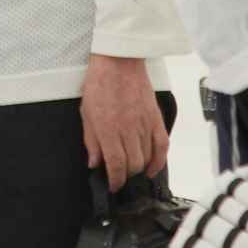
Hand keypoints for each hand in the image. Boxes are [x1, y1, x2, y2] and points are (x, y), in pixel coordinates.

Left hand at [81, 54, 168, 190]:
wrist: (118, 61)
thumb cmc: (99, 83)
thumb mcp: (85, 112)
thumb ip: (90, 140)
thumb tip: (94, 162)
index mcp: (108, 129)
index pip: (116, 165)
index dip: (115, 180)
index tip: (112, 185)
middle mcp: (128, 129)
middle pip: (133, 164)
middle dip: (125, 175)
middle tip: (119, 175)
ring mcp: (144, 124)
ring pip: (147, 158)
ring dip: (139, 168)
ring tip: (131, 170)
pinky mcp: (156, 118)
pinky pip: (163, 146)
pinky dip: (159, 161)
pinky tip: (152, 168)